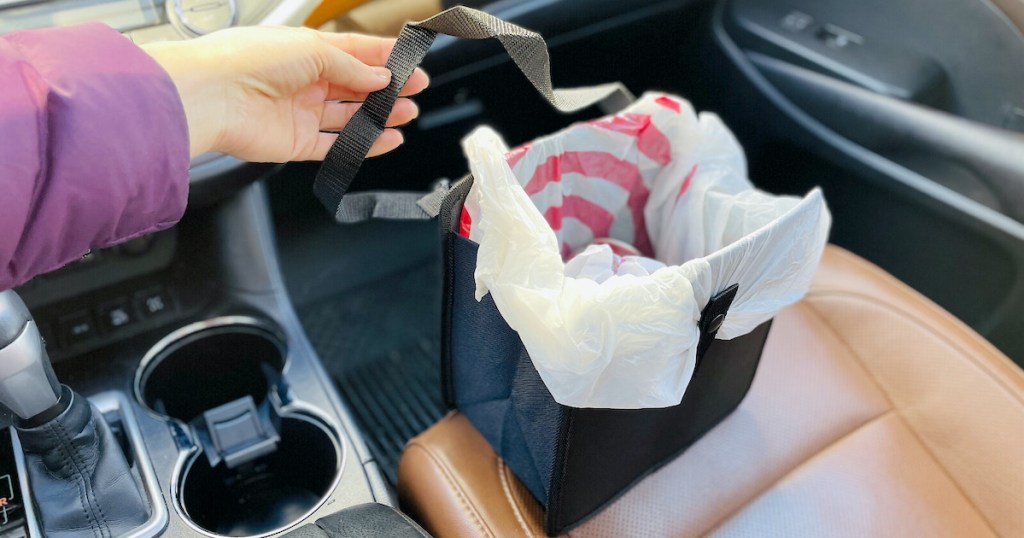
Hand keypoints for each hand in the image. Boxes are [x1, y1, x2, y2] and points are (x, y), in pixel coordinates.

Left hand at [142, 26, 428, 161]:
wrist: (213, 95)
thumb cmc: (249, 60)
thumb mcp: (313, 49)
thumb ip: (352, 66)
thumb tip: (380, 77)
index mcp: (305, 51)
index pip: (353, 53)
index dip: (383, 58)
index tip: (411, 64)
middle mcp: (304, 81)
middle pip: (355, 86)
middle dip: (387, 88)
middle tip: (415, 90)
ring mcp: (302, 113)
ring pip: (350, 116)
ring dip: (380, 115)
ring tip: (407, 113)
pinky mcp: (298, 143)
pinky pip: (337, 145)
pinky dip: (364, 144)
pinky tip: (387, 139)